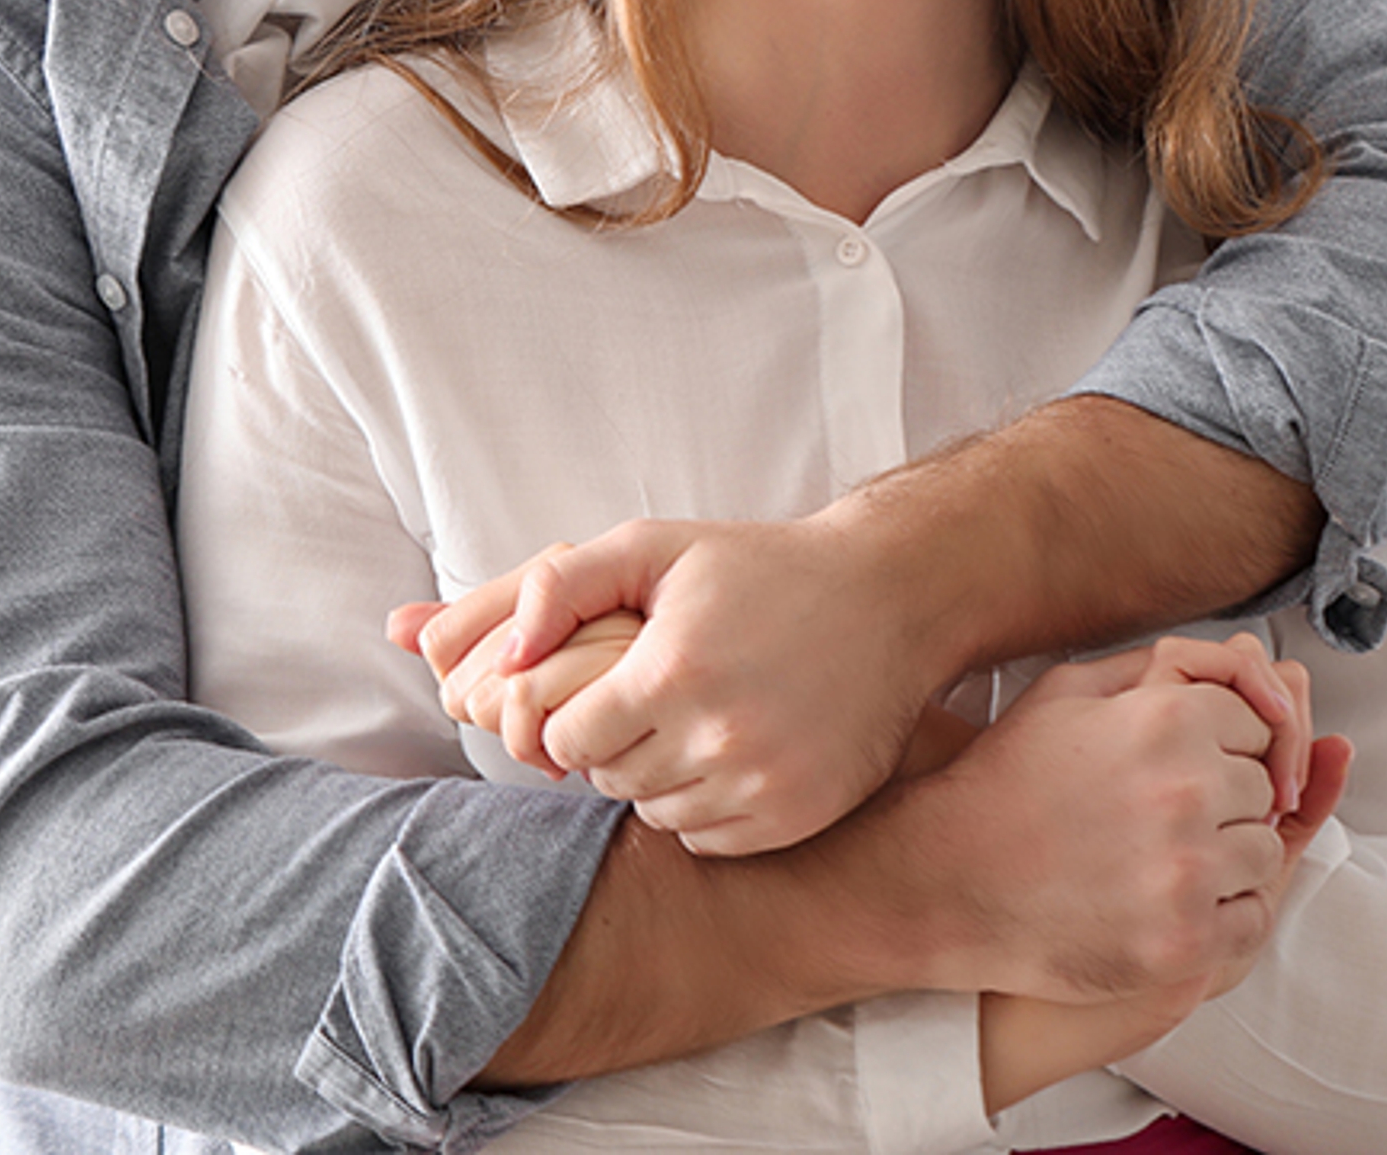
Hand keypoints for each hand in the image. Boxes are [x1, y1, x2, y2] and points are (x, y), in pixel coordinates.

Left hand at [394, 515, 951, 854]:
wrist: (889, 599)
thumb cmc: (758, 569)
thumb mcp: (655, 548)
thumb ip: (561, 585)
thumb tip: (497, 652)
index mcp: (673, 670)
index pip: (565, 738)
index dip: (574, 713)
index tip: (607, 686)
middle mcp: (719, 735)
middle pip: (606, 780)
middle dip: (612, 744)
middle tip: (652, 700)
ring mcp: (764, 783)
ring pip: (655, 814)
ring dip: (657, 778)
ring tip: (691, 721)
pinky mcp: (797, 815)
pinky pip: (708, 838)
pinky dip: (705, 808)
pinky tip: (728, 752)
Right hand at [897, 637, 1351, 1005]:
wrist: (946, 883)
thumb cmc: (1007, 784)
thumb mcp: (1066, 693)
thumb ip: (1161, 666)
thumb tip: (1246, 664)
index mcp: (1165, 719)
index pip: (1259, 722)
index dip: (1222, 745)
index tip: (1182, 767)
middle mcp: (1185, 790)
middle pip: (1264, 788)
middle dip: (1225, 801)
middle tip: (1163, 818)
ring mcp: (1186, 872)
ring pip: (1263, 854)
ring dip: (1226, 859)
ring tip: (1162, 860)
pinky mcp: (1184, 942)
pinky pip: (1253, 921)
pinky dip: (1225, 916)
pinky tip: (1171, 903)